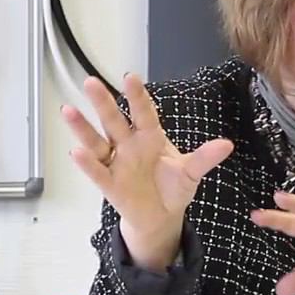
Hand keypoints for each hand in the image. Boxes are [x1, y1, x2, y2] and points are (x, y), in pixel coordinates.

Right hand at [63, 73, 232, 271]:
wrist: (161, 216)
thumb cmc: (173, 188)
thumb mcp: (190, 172)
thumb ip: (204, 158)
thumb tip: (226, 145)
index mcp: (150, 137)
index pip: (143, 113)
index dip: (137, 96)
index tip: (130, 77)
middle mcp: (129, 145)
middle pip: (114, 121)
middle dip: (103, 103)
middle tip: (91, 82)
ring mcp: (117, 163)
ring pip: (98, 141)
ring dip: (83, 127)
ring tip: (68, 110)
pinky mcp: (110, 184)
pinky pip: (97, 172)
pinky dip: (87, 163)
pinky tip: (76, 151)